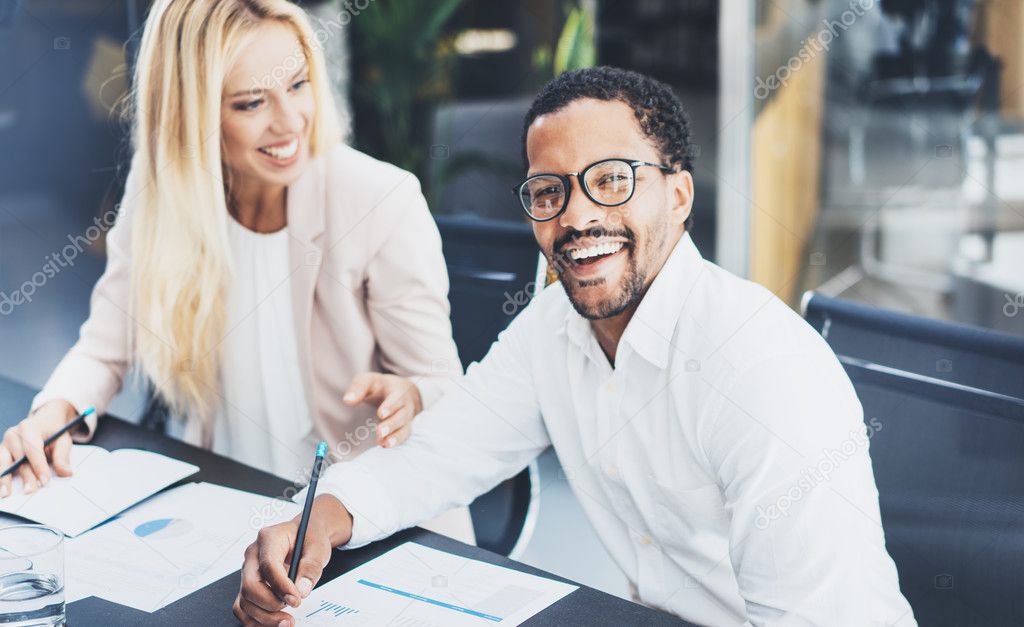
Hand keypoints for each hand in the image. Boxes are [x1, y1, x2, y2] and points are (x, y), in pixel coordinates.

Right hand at [0, 399, 77, 497]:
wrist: (44, 422)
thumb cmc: (53, 432)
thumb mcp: (63, 440)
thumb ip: (62, 456)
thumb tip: (66, 473)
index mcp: (29, 427)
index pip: (33, 449)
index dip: (39, 466)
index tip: (45, 481)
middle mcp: (13, 434)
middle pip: (19, 458)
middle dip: (25, 476)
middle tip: (30, 491)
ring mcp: (4, 443)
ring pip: (3, 462)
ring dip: (4, 479)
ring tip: (5, 494)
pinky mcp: (1, 452)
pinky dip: (0, 475)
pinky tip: (1, 487)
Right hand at [234, 495, 352, 626]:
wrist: (305, 536)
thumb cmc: (309, 538)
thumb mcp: (318, 547)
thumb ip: (311, 567)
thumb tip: (302, 590)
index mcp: (269, 538)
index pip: (268, 565)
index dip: (281, 586)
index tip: (296, 600)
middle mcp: (253, 555)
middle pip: (250, 586)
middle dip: (271, 604)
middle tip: (292, 610)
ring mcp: (248, 571)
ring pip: (245, 600)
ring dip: (264, 617)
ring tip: (287, 621)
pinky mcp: (249, 585)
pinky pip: (243, 607)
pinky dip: (255, 620)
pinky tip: (274, 623)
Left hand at [343, 373, 422, 448]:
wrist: (403, 390)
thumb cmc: (381, 386)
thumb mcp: (369, 380)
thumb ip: (358, 388)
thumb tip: (347, 401)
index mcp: (397, 390)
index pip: (397, 398)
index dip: (390, 406)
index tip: (381, 414)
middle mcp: (406, 404)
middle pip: (402, 415)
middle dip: (392, 424)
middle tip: (380, 432)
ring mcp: (407, 417)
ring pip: (405, 427)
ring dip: (395, 436)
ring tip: (385, 444)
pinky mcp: (405, 426)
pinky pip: (405, 435)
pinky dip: (397, 441)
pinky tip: (386, 445)